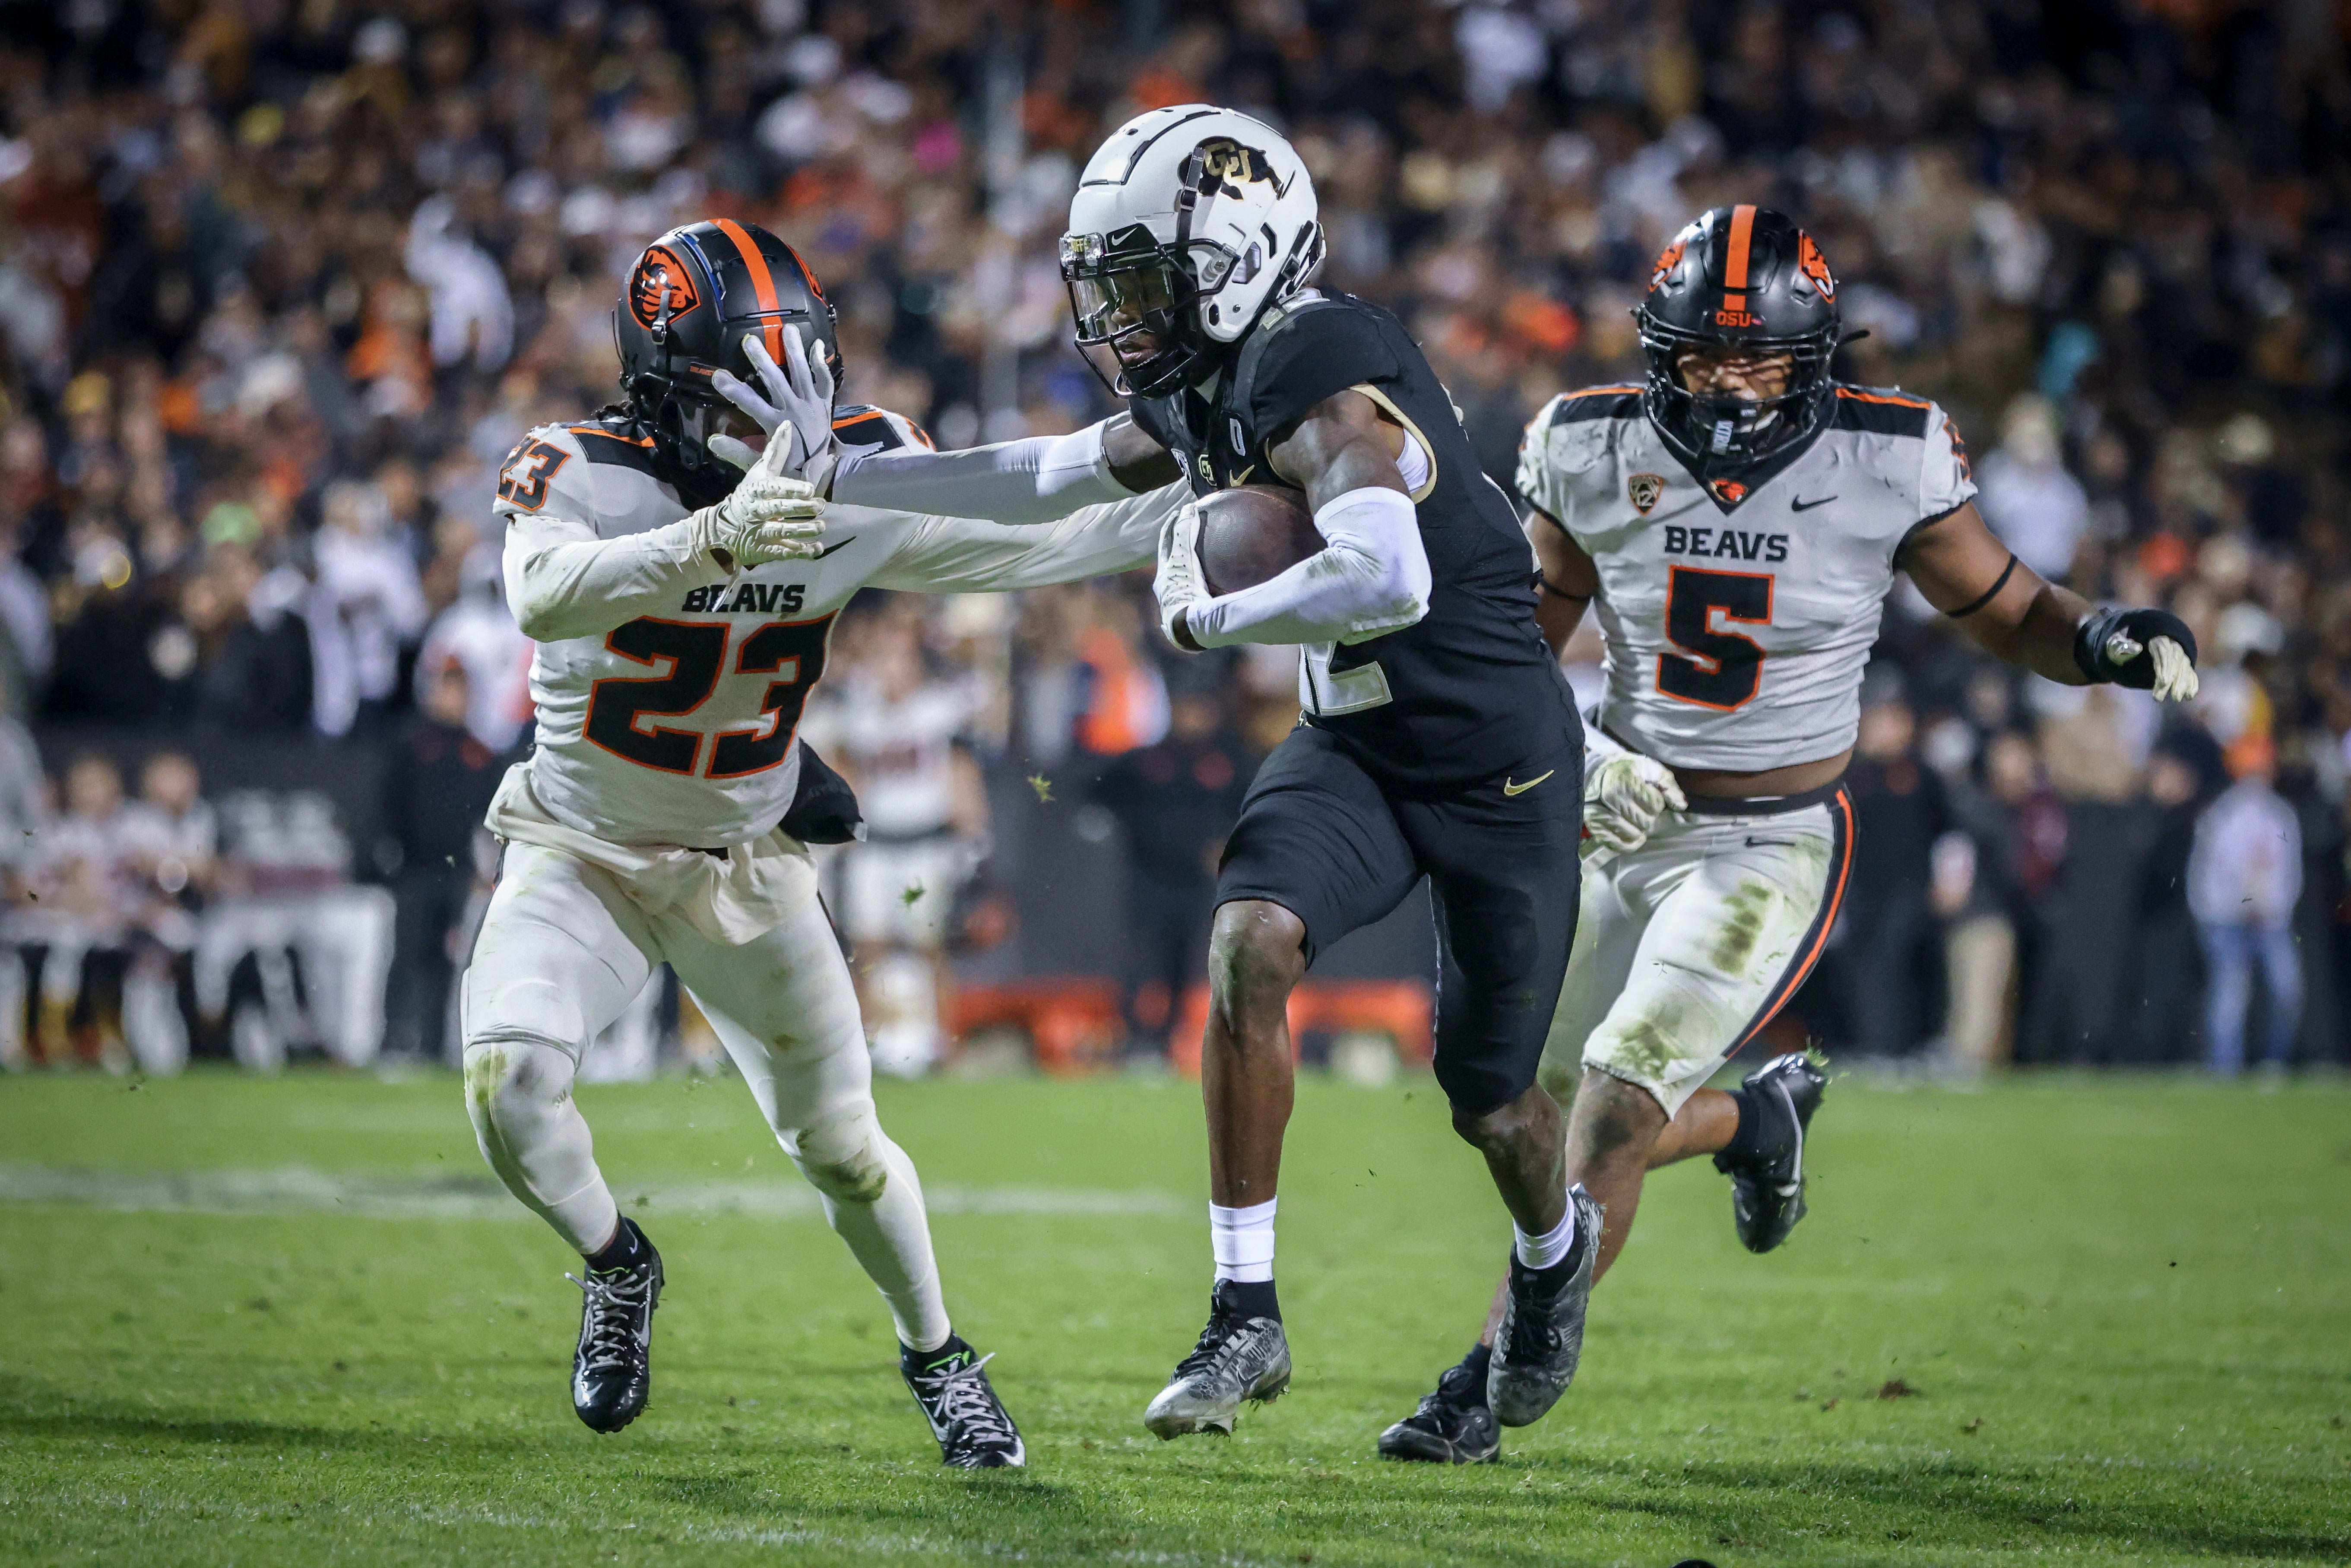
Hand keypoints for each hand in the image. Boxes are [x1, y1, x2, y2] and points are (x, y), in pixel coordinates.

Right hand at [686, 422, 825, 570]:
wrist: (722, 530)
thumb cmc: (747, 496)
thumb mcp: (758, 473)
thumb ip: (775, 452)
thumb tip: (787, 424)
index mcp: (756, 490)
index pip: (774, 488)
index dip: (791, 489)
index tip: (809, 489)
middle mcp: (757, 511)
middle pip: (779, 509)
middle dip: (801, 509)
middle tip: (820, 506)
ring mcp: (760, 533)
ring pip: (783, 532)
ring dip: (804, 530)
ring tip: (821, 526)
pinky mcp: (764, 551)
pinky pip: (784, 552)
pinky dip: (801, 552)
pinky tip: (817, 549)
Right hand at [708, 325, 837, 487]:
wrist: (821, 476)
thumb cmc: (787, 470)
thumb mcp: (760, 465)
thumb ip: (736, 452)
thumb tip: (712, 440)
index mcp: (777, 424)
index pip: (750, 403)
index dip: (733, 389)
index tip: (717, 375)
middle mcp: (795, 410)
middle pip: (776, 380)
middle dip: (761, 359)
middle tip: (749, 340)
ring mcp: (812, 405)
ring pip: (802, 373)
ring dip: (793, 350)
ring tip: (787, 328)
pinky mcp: (824, 405)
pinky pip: (825, 381)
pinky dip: (821, 363)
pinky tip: (816, 344)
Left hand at [1154, 501, 1206, 651]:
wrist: (1191, 628)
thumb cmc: (1185, 591)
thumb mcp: (1183, 558)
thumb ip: (1186, 532)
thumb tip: (1188, 507)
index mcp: (1163, 576)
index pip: (1165, 544)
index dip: (1172, 526)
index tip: (1179, 512)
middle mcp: (1167, 593)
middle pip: (1172, 565)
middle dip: (1178, 551)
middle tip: (1189, 537)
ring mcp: (1180, 607)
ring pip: (1183, 584)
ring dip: (1190, 573)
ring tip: (1204, 565)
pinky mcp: (1192, 620)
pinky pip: (1199, 600)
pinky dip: (1206, 592)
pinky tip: (1218, 594)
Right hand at [1581, 751, 1685, 858]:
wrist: (1596, 773)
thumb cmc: (1627, 770)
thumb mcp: (1650, 768)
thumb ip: (1668, 784)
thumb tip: (1681, 806)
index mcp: (1625, 781)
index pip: (1655, 805)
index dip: (1657, 801)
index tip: (1649, 794)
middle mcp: (1611, 799)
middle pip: (1645, 821)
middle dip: (1649, 815)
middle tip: (1641, 806)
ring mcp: (1601, 815)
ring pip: (1633, 834)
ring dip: (1640, 828)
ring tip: (1635, 817)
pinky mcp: (1595, 827)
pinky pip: (1618, 845)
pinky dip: (1630, 844)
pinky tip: (1635, 836)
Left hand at [2074, 606, 2199, 701]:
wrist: (2124, 646)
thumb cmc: (2118, 646)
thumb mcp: (2114, 644)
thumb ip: (2122, 645)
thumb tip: (2137, 648)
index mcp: (2155, 637)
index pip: (2163, 650)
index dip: (2165, 666)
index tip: (2163, 681)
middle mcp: (2170, 644)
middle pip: (2176, 659)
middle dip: (2175, 678)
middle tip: (2172, 696)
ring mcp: (2176, 654)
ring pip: (2184, 666)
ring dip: (2183, 683)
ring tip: (2177, 698)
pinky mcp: (2178, 664)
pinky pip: (2188, 671)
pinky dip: (2191, 682)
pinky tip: (2189, 695)